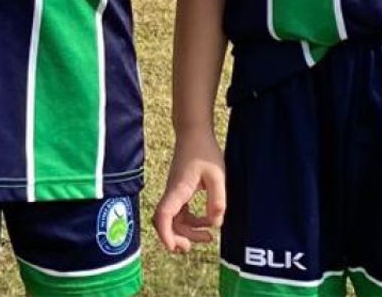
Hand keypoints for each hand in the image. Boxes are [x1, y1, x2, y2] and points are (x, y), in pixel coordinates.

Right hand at [154, 133, 225, 253]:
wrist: (193, 134)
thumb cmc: (204, 151)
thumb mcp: (217, 176)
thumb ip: (217, 200)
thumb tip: (215, 223)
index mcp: (178, 189)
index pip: (164, 215)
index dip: (165, 233)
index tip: (173, 247)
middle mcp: (172, 193)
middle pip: (167, 222)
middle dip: (179, 237)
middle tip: (198, 244)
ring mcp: (174, 192)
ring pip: (173, 219)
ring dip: (187, 231)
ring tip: (208, 237)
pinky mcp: (179, 191)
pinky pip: (180, 212)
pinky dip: (191, 221)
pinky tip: (207, 222)